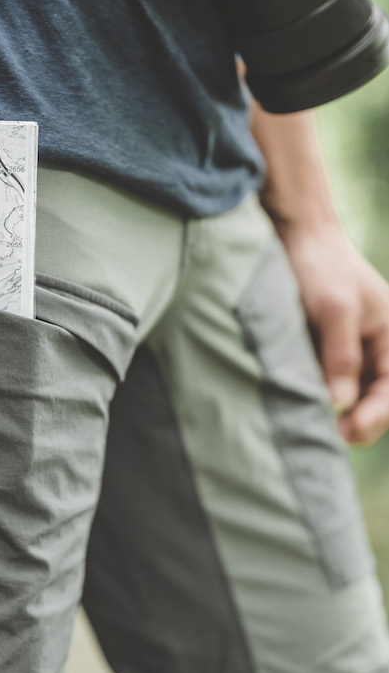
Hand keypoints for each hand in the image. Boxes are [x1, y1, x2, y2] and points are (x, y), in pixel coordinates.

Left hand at [279, 222, 388, 444]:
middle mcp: (376, 346)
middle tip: (330, 438)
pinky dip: (318, 395)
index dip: (376, 416)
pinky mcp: (324, 350)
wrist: (294, 235)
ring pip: (349, 395)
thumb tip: (340, 402)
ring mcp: (350, 350)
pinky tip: (300, 405)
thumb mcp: (334, 309)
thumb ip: (341, 354)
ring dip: (336, 412)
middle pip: (375, 399)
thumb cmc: (321, 266)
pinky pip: (326, 382)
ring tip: (313, 426)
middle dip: (358, 421)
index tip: (350, 432)